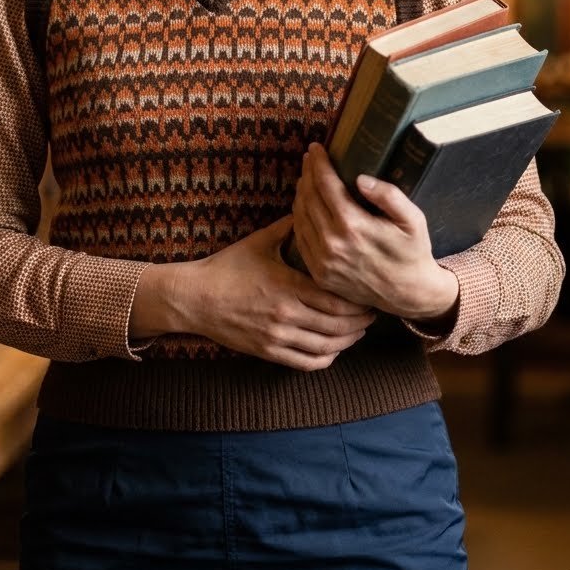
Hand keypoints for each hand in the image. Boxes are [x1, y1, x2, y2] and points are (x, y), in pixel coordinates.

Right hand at [131, 215, 374, 370]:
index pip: (336, 300)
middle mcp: (286, 315)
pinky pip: (307, 362)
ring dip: (348, 341)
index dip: (359, 300)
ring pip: (327, 347)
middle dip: (361, 321)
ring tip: (360, 330)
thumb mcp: (260, 242)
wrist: (195, 297)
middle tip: (374, 312)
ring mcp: (277, 337)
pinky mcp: (268, 352)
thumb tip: (313, 207)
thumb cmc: (228, 266)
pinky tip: (334, 348)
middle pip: (338, 325)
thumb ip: (291, 227)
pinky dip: (326, 358)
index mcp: (288, 286)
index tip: (370, 293)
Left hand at [292, 144, 458, 325]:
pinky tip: (306, 205)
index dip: (318, 163)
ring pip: (300, 217)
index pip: (325, 184)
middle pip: (308, 197)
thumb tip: (361, 178)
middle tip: (310, 158)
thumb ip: (389, 196)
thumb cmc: (413, 252)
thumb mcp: (413, 220)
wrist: (409, 294)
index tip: (316, 148)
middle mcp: (332, 243)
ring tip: (307, 177)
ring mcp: (322, 260)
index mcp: (353, 226)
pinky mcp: (319, 273)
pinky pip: (300, 238)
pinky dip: (299, 217)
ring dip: (301, 193)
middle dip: (307, 173)